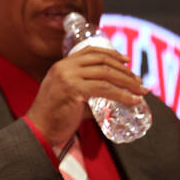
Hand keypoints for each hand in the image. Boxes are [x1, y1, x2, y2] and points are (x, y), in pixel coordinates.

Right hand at [25, 46, 146, 146]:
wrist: (39, 129)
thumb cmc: (54, 116)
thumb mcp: (70, 96)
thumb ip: (88, 92)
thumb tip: (112, 97)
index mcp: (62, 65)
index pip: (90, 51)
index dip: (111, 53)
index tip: (126, 60)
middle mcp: (64, 67)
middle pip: (101, 60)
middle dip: (124, 69)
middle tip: (138, 81)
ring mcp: (68, 77)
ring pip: (105, 73)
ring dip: (127, 81)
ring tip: (140, 91)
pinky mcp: (73, 90)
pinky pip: (104, 89)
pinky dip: (122, 94)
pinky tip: (132, 100)